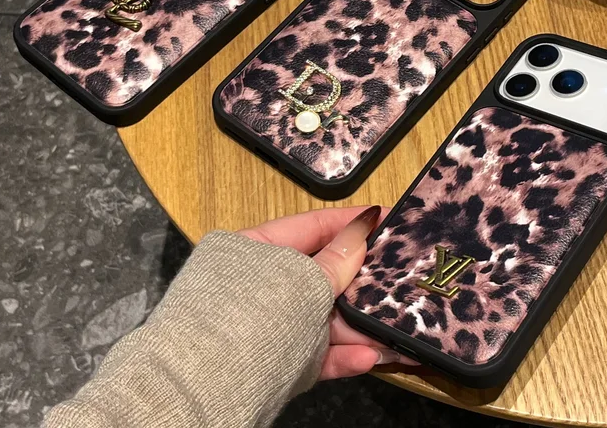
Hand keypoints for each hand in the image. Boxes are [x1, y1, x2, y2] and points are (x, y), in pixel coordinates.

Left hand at [240, 206, 416, 379]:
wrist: (205, 390)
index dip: (350, 222)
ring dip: (358, 326)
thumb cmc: (246, 317)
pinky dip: (341, 355)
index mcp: (255, 248)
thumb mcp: (300, 282)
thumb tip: (360, 233)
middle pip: (322, 275)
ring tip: (393, 328)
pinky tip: (367, 357)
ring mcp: (269, 324)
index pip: (312, 226)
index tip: (385, 218)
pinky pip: (314, 354)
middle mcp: (262, 284)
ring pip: (323, 319)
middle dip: (361, 279)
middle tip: (401, 274)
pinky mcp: (277, 362)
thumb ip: (334, 261)